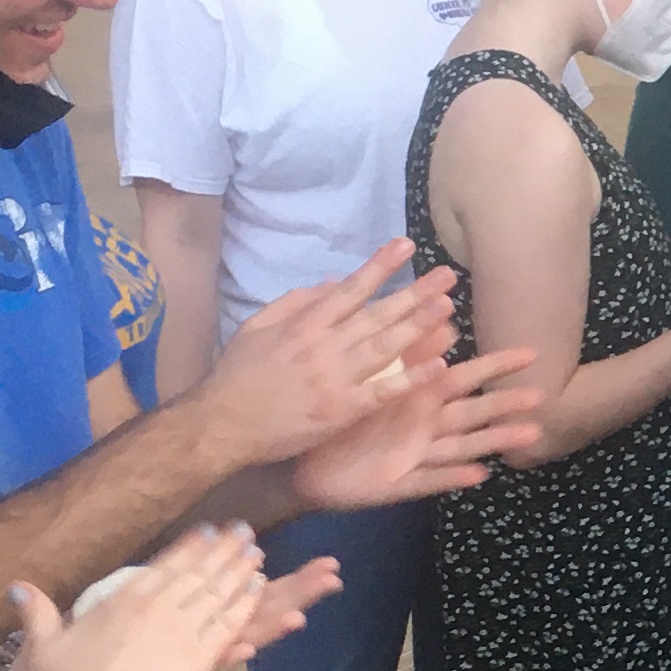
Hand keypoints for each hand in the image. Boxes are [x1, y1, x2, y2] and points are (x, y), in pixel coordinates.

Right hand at [7, 526, 279, 670]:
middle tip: (245, 532)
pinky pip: (230, 623)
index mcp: (123, 601)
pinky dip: (246, 603)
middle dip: (224, 550)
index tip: (209, 531)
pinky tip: (259, 590)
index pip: (165, 564)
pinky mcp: (201, 659)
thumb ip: (36, 612)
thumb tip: (16, 586)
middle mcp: (157, 608)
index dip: (190, 546)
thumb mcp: (42, 646)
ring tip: (257, 554)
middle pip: (198, 572)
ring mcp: (182, 631)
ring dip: (240, 571)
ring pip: (219, 592)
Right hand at [195, 246, 441, 464]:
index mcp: (304, 324)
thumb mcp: (256, 326)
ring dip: (419, 326)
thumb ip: (294, 302)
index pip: (349, 288)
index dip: (380, 266)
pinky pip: (382, 392)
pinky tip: (438, 365)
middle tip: (447, 276)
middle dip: (414, 293)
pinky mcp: (341, 411)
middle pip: (376, 314)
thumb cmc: (237, 375)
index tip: (406, 245)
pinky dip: (410, 379)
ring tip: (447, 308)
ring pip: (385, 347)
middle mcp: (323, 347)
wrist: (222, 425)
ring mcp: (334, 379)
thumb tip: (331, 282)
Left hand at [290, 344, 546, 511]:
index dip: (495, 367)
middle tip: (544, 394)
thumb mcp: (372, 380)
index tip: (531, 354)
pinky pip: (429, 480)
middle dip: (506, 403)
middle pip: (473, 410)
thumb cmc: (340, 421)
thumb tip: (432, 320)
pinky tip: (480, 476)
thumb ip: (406, 355)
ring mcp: (416, 456)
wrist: (305, 464)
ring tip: (532, 433)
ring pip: (463, 445)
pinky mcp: (400, 483)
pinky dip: (453, 479)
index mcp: (417, 398)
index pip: (463, 376)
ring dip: (496, 440)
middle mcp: (425, 426)